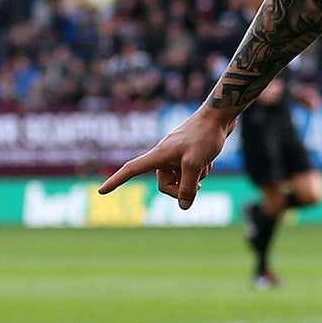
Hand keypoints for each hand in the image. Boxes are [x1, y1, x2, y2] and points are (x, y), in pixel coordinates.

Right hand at [100, 105, 233, 208]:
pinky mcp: (187, 154)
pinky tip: (209, 160)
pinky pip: (190, 171)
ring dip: (195, 178)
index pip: (132, 169)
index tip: (101, 192)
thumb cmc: (204, 136)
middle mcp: (164, 155)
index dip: (116, 181)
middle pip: (164, 184)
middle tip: (198, 183)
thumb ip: (187, 187)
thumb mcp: (196, 165)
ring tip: (205, 164)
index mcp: (159, 155)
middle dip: (181, 188)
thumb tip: (183, 206)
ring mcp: (175, 155)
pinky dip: (200, 171)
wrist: (220, 116)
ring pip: (180, 179)